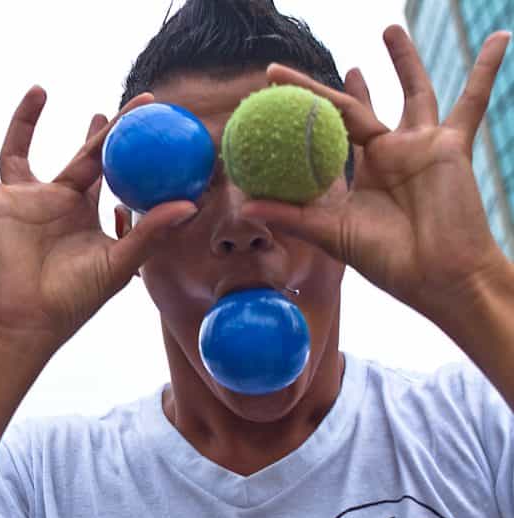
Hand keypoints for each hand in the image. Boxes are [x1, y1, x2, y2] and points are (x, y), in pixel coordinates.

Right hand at [0, 86, 196, 351]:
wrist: (26, 322)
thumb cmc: (72, 302)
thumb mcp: (118, 265)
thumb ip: (149, 232)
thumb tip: (189, 204)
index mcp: (85, 215)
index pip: (113, 173)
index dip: (129, 149)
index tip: (150, 123)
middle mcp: (55, 204)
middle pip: (79, 156)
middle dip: (98, 131)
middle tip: (114, 105)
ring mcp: (22, 202)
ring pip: (19, 151)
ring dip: (26, 120)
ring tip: (40, 88)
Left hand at [242, 26, 511, 323]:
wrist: (439, 276)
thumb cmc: (388, 261)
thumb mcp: (331, 235)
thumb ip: (290, 216)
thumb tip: (242, 208)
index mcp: (357, 175)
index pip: (323, 136)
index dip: (300, 118)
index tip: (273, 98)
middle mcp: (387, 156)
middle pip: (357, 109)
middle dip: (335, 87)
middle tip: (313, 67)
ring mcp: (419, 147)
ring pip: (412, 92)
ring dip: (403, 61)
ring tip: (388, 28)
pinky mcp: (450, 146)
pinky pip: (472, 101)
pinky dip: (485, 70)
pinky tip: (498, 37)